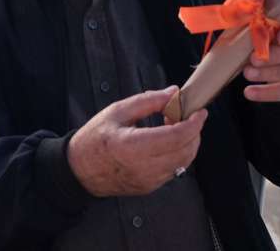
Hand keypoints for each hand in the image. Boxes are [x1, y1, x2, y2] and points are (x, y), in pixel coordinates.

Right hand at [68, 86, 207, 196]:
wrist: (79, 170)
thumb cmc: (94, 139)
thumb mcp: (117, 111)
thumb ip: (148, 101)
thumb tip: (173, 93)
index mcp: (132, 146)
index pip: (177, 136)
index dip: (194, 123)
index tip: (200, 111)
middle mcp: (143, 167)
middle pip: (186, 151)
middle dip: (194, 132)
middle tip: (185, 115)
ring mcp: (148, 181)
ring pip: (184, 162)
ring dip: (188, 143)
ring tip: (174, 127)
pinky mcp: (150, 187)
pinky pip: (174, 170)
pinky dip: (178, 154)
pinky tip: (167, 142)